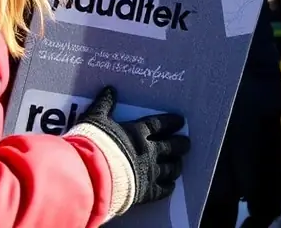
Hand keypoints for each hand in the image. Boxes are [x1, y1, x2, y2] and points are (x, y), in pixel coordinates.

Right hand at [69, 86, 189, 215]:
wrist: (93, 173)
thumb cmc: (94, 144)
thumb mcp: (96, 119)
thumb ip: (105, 105)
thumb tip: (110, 89)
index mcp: (138, 132)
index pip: (160, 124)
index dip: (171, 122)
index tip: (181, 121)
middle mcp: (149, 150)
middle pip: (171, 146)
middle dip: (181, 144)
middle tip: (187, 143)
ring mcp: (149, 172)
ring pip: (170, 168)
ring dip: (176, 165)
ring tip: (179, 164)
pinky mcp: (146, 192)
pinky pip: (162, 190)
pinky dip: (168, 187)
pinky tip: (170, 186)